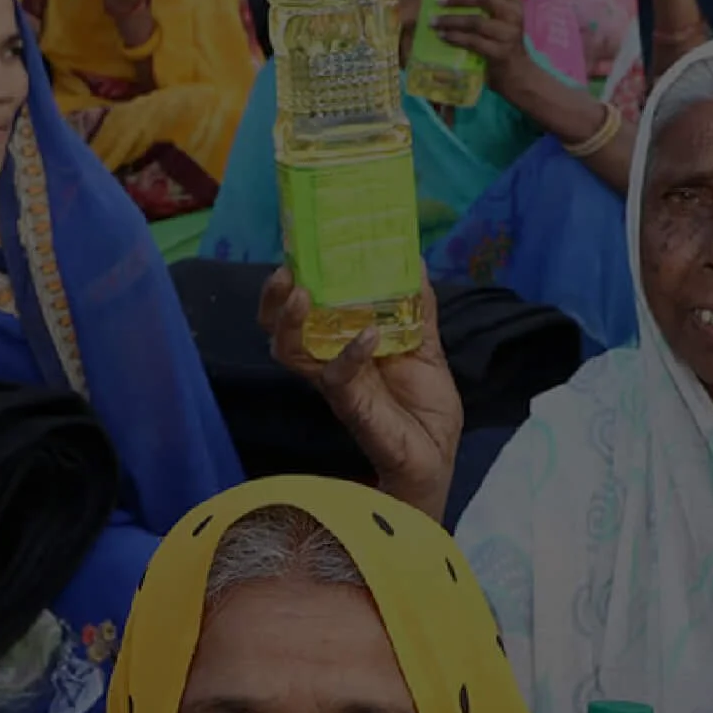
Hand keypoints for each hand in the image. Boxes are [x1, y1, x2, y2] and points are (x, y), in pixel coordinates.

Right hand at [261, 267, 462, 517]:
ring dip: (291, 323)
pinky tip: (368, 335)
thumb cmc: (426, 409)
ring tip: (302, 295)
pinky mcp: (351, 407)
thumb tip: (416, 261)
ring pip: (291, 354)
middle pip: (280, 333)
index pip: (302, 315)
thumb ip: (418, 309)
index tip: (295, 255)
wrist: (438, 457)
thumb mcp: (425, 347)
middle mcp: (331, 365)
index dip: (290, 288)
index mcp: (343, 347)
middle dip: (274, 303)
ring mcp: (338, 386)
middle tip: (286, 274)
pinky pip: (337, 378)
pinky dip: (349, 353)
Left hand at [431, 0, 527, 100]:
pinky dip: (455, 38)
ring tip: (433, 22)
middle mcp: (514, 13)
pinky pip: (472, 42)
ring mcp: (508, 34)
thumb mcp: (501, 18)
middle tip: (439, 1)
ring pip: (476, 22)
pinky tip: (442, 36)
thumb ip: (487, 4)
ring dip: (451, 21)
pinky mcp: (498, 52)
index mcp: (514, 0)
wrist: (516, 73)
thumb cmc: (502, 41)